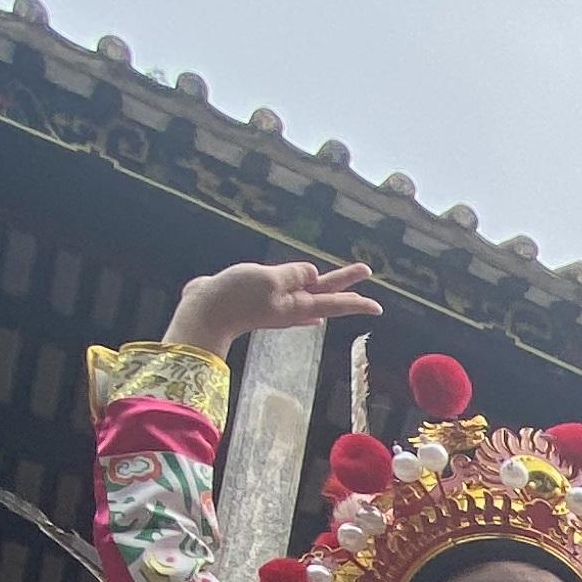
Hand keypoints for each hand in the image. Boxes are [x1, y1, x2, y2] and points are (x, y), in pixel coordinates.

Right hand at [164, 260, 380, 352]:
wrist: (203, 312)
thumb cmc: (236, 297)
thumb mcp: (270, 280)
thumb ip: (294, 275)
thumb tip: (313, 273)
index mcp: (298, 305)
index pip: (335, 303)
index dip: (357, 302)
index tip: (378, 306)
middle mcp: (291, 307)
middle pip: (325, 293)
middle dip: (345, 282)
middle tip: (366, 270)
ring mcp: (276, 305)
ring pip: (307, 294)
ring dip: (326, 287)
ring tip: (342, 281)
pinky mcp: (259, 299)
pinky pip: (288, 295)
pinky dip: (302, 295)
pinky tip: (311, 312)